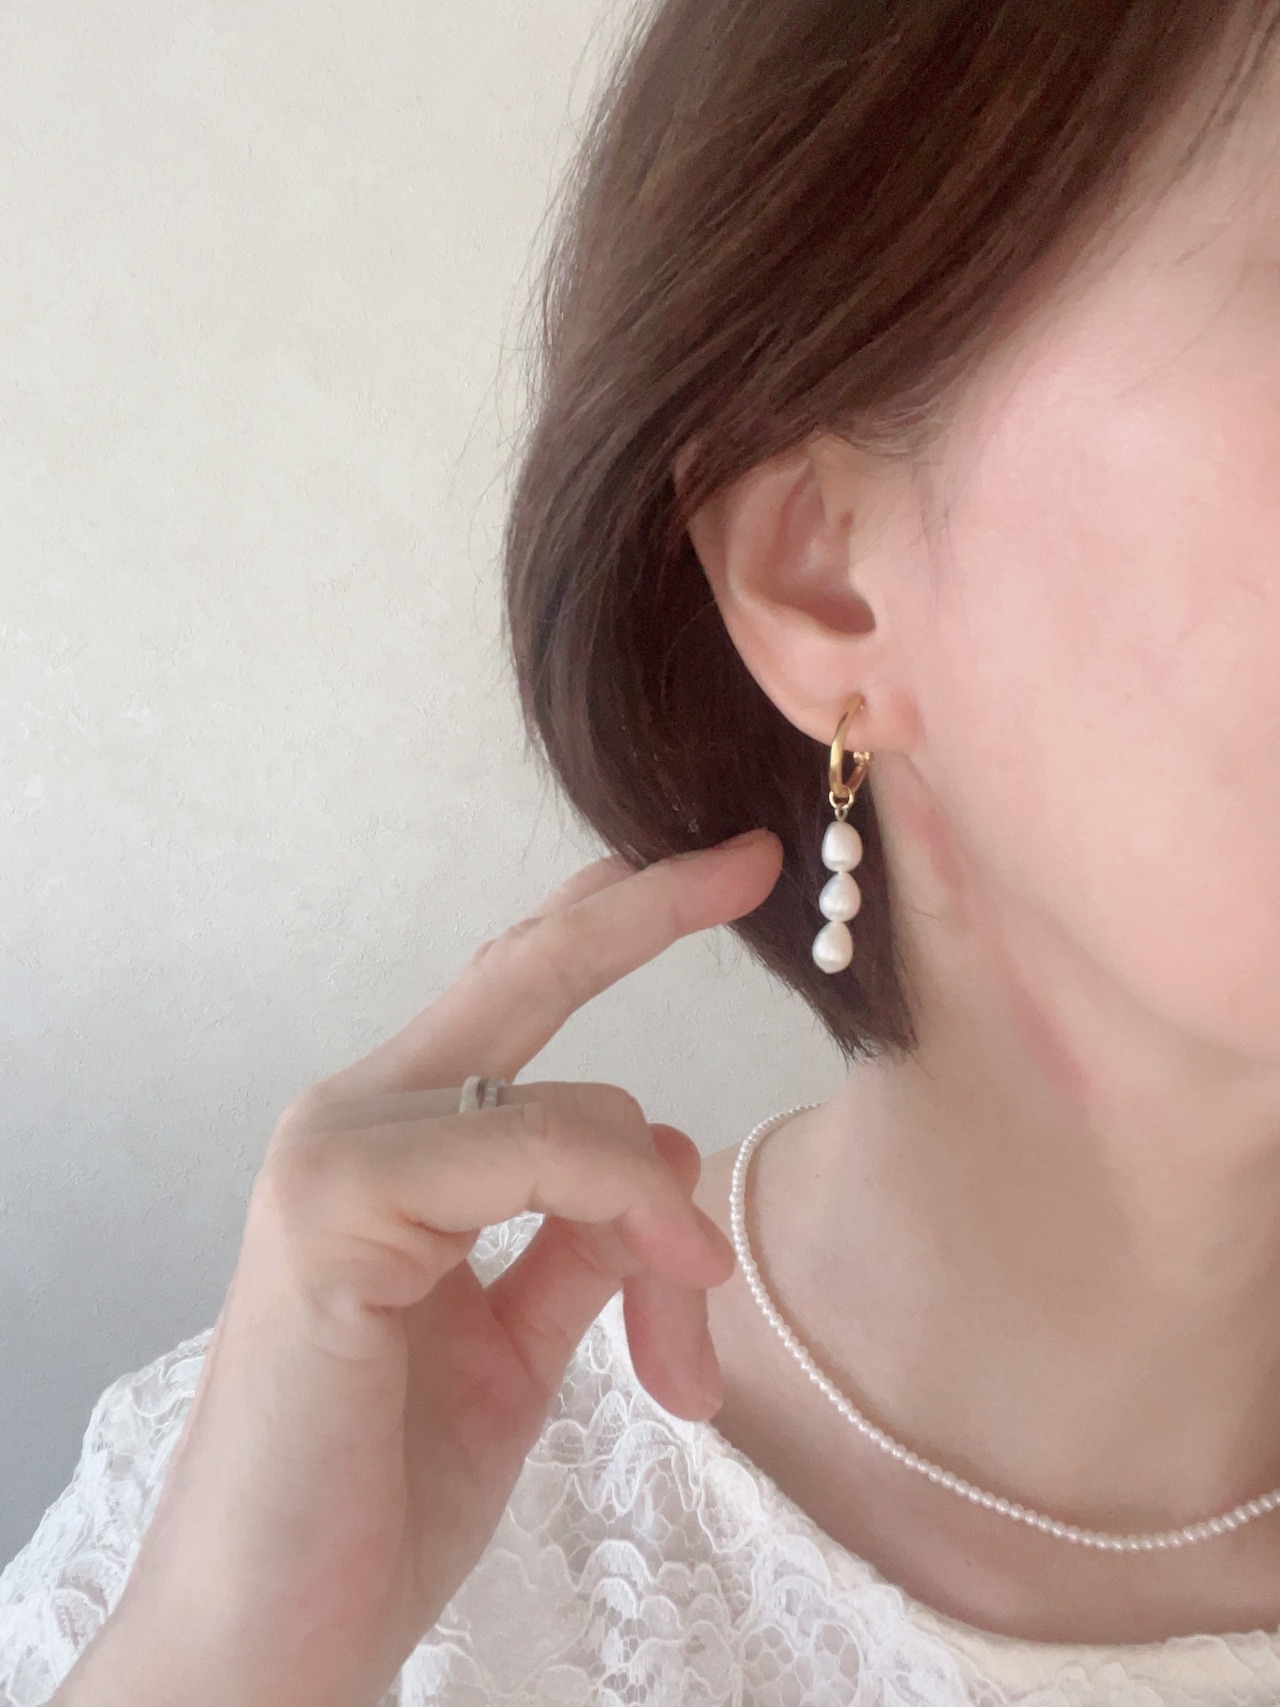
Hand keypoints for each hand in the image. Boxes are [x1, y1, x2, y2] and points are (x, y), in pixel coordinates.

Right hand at [58, 827, 783, 1706]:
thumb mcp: (514, 1345)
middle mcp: (359, 1117)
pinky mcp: (335, 1201)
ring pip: (571, 1099)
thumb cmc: (380, 1486)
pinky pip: (534, 1154)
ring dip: (662, 1211)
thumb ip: (577, 1242)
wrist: (276, 1627)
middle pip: (524, 967)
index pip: (513, 993)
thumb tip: (659, 1155)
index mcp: (399, 1141)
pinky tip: (671, 1285)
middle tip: (750, 859)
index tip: (714, 872)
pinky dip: (625, 1208)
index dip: (610, 920)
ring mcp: (337, 1149)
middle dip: (644, 907)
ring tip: (688, 1330)